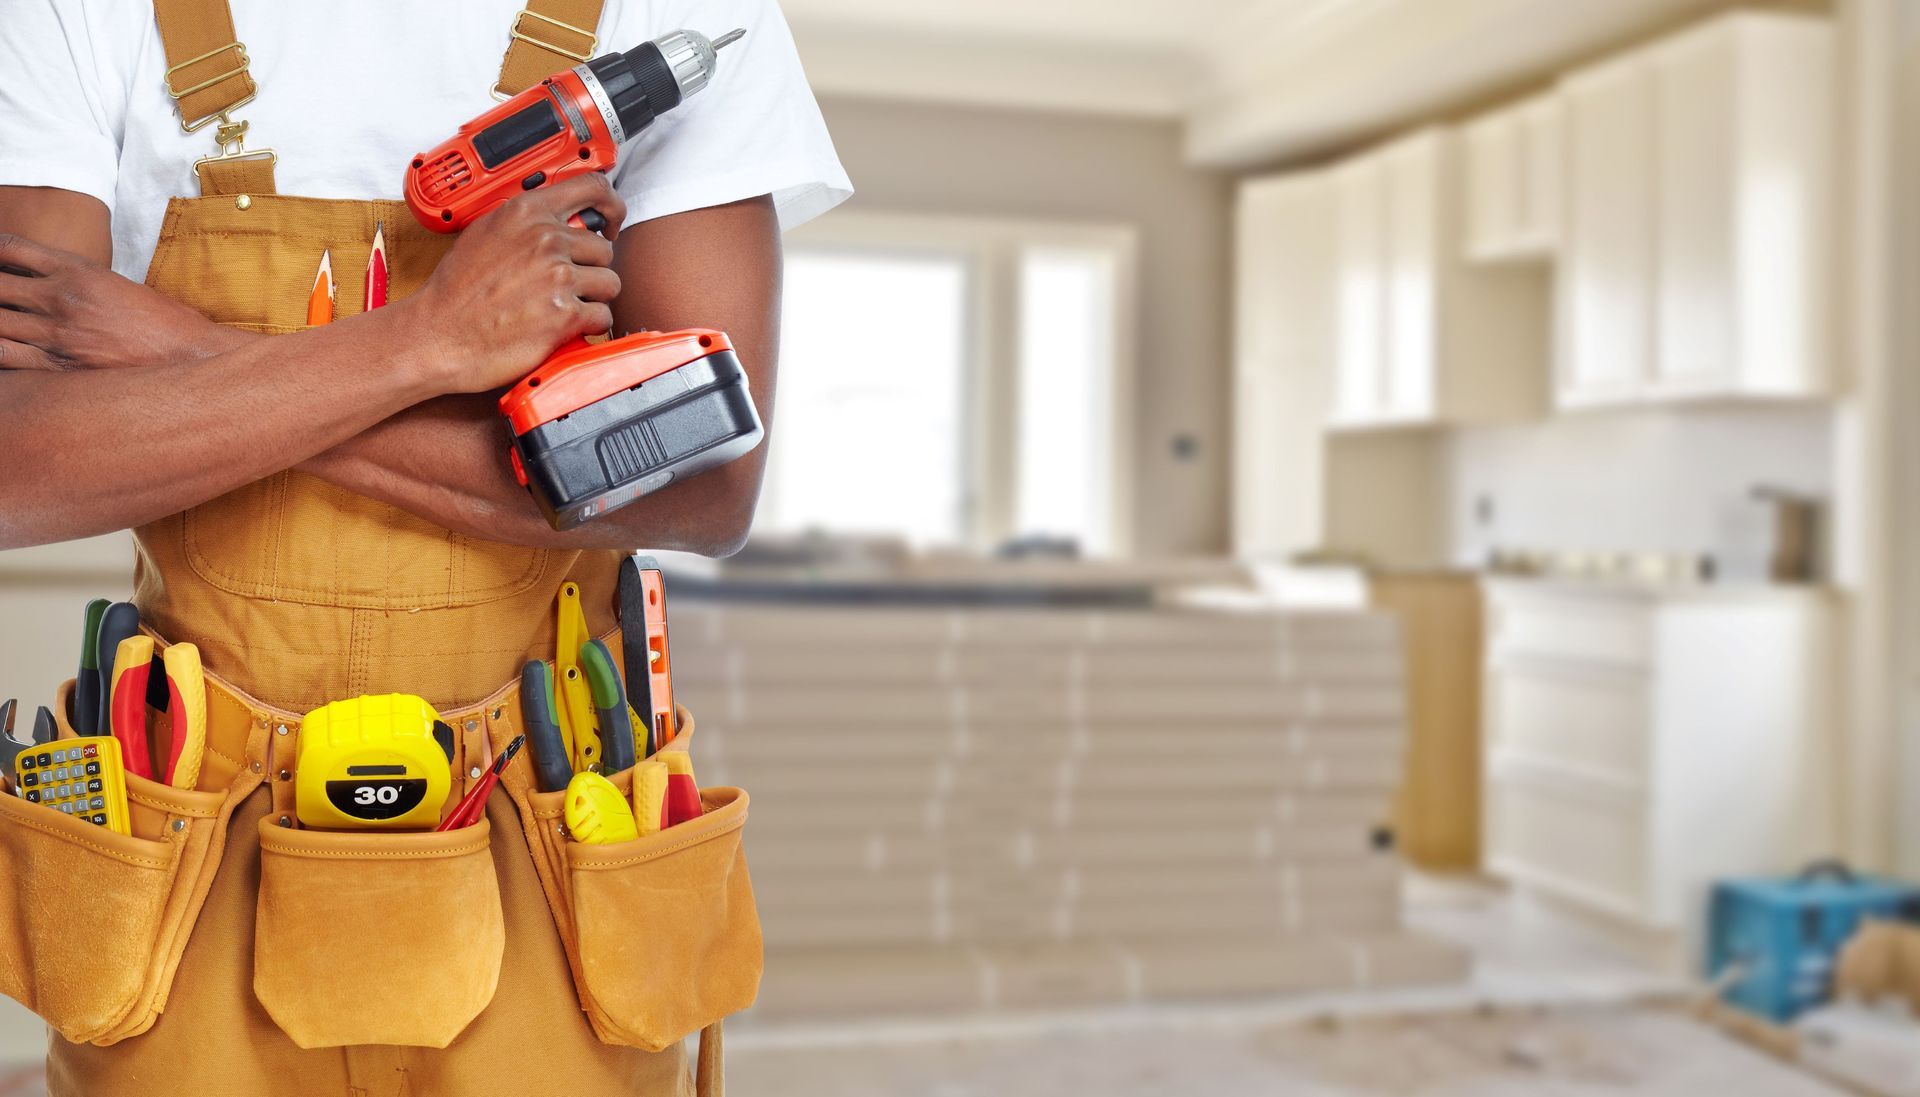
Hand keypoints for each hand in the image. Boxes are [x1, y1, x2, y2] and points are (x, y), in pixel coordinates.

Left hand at [0, 234, 243, 370]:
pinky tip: (4, 350)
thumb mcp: (119, 286)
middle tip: (1, 298)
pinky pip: (5, 357)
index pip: (10, 247)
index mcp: (78, 270)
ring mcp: (58, 334)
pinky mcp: (61, 367)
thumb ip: (79, 282)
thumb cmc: (165, 324)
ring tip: (4, 323)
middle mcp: (62, 298)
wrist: (192, 356)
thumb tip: (49, 285)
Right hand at [406, 173, 626, 394]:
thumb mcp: (485, 233)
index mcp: (527, 212)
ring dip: (593, 298)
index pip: (593, 188)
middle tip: (567, 284)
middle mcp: (546, 239)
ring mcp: (558, 276)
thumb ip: (524, 222)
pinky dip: (590, 325)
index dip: (611, 206)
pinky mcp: (565, 314)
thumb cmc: (456, 292)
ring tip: (563, 306)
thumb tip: (557, 219)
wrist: (439, 334)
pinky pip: (603, 316)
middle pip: (604, 248)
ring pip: (609, 283)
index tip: (611, 221)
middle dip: (591, 268)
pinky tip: (564, 326)